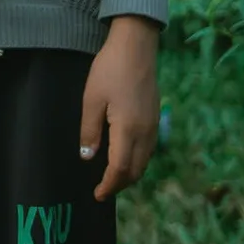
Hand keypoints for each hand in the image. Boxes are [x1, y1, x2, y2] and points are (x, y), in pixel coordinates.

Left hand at [81, 15, 160, 200]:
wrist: (136, 48)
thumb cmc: (109, 71)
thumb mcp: (91, 100)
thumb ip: (90, 131)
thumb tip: (88, 157)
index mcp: (128, 130)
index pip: (120, 168)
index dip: (109, 185)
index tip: (98, 195)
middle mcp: (146, 132)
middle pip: (136, 170)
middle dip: (120, 184)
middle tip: (102, 189)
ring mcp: (154, 126)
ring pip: (145, 161)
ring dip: (130, 173)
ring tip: (111, 177)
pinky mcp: (156, 117)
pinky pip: (148, 149)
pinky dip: (137, 160)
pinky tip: (124, 156)